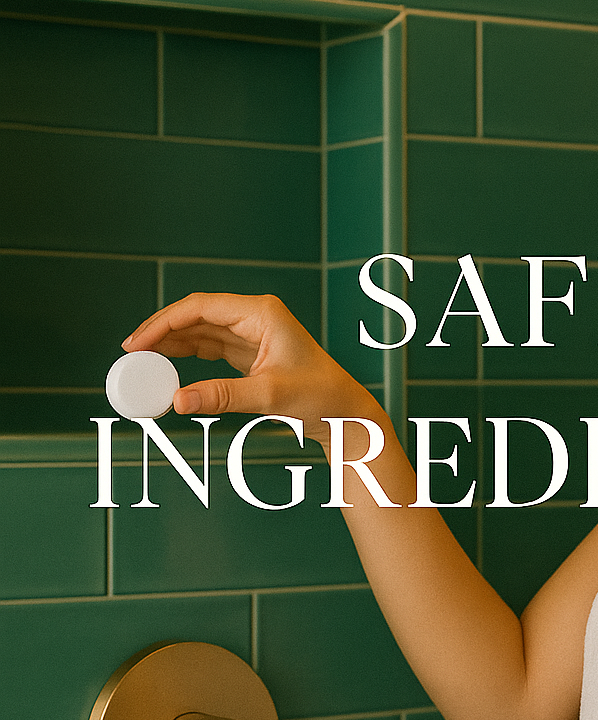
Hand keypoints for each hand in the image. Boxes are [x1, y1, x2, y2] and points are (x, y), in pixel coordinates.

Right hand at [121, 292, 371, 449]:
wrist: (344, 411)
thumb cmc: (319, 397)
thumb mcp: (268, 396)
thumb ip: (222, 396)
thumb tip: (177, 402)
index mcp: (262, 313)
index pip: (201, 308)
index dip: (164, 323)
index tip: (137, 343)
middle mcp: (256, 316)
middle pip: (197, 314)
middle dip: (162, 331)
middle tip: (130, 353)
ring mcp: (252, 332)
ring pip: (201, 329)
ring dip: (171, 342)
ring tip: (140, 360)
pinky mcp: (250, 351)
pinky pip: (210, 345)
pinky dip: (186, 353)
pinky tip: (165, 363)